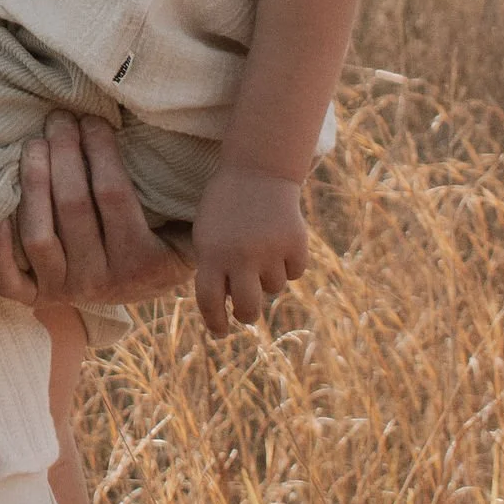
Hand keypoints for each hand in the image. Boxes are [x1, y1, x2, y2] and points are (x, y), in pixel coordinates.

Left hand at [0, 111, 187, 308]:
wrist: (135, 290)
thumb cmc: (161, 239)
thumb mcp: (187, 227)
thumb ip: (188, 200)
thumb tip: (201, 147)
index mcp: (142, 263)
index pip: (113, 195)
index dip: (100, 150)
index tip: (92, 118)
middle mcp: (101, 282)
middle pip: (73, 207)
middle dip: (64, 153)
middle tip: (59, 119)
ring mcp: (65, 292)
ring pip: (38, 235)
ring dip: (32, 182)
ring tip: (34, 144)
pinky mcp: (35, 298)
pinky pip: (6, 277)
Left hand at [188, 166, 309, 335]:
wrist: (257, 171)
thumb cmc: (226, 206)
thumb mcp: (207, 234)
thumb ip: (213, 269)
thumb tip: (225, 307)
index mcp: (211, 254)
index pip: (210, 301)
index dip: (215, 322)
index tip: (220, 332)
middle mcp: (241, 256)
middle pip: (248, 309)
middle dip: (246, 314)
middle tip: (245, 312)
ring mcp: (270, 250)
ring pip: (273, 288)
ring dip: (268, 277)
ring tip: (261, 248)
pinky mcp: (296, 244)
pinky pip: (295, 272)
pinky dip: (289, 263)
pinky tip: (280, 241)